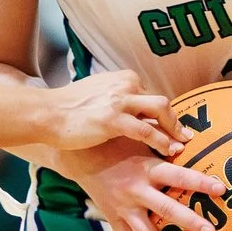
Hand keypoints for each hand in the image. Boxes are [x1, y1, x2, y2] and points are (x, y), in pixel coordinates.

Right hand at [45, 69, 183, 155]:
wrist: (46, 113)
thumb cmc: (68, 109)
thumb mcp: (98, 97)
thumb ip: (118, 102)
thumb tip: (134, 117)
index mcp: (123, 79)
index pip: (151, 96)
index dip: (163, 114)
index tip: (172, 127)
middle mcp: (125, 85)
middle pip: (161, 102)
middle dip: (175, 121)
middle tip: (185, 136)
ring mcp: (120, 101)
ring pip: (160, 110)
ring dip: (174, 130)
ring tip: (180, 146)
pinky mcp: (113, 119)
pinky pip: (146, 130)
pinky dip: (161, 141)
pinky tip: (168, 151)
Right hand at [58, 138, 226, 230]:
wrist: (77, 155)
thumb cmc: (113, 141)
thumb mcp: (137, 136)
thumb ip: (161, 138)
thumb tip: (188, 137)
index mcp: (147, 168)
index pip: (178, 176)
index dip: (199, 182)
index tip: (221, 189)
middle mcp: (137, 191)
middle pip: (167, 210)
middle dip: (190, 222)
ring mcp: (124, 207)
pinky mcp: (113, 218)